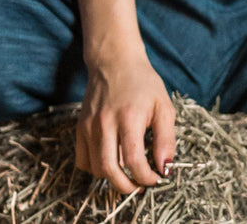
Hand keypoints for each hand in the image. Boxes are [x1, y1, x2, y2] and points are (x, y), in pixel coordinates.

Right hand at [75, 53, 175, 194]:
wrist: (115, 60)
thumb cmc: (143, 82)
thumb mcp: (163, 106)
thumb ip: (166, 139)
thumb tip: (165, 168)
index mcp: (129, 117)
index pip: (134, 161)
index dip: (146, 177)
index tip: (155, 178)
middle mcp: (105, 122)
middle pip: (109, 170)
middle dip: (126, 186)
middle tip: (139, 186)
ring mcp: (89, 125)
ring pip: (95, 168)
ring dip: (112, 177)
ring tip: (127, 172)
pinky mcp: (80, 126)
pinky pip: (82, 160)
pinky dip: (95, 168)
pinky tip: (110, 160)